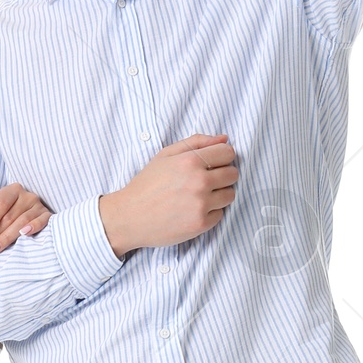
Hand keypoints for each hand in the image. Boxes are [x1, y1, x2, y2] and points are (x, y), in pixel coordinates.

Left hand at [0, 183, 51, 255]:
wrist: (26, 222)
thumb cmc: (6, 219)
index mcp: (12, 191)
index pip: (0, 205)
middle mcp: (26, 195)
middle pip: (9, 216)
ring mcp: (38, 205)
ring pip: (22, 221)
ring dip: (7, 237)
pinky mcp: (48, 215)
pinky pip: (42, 221)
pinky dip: (33, 226)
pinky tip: (24, 234)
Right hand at [99, 135, 238, 255]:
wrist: (129, 217)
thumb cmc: (146, 184)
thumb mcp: (166, 155)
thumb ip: (196, 142)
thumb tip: (224, 138)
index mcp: (190, 161)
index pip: (228, 152)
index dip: (222, 157)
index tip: (213, 163)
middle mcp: (199, 181)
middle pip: (233, 174)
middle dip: (223, 175)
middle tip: (205, 181)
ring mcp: (201, 204)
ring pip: (230, 195)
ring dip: (219, 194)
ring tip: (200, 196)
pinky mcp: (200, 224)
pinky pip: (220, 214)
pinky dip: (211, 212)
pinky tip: (193, 210)